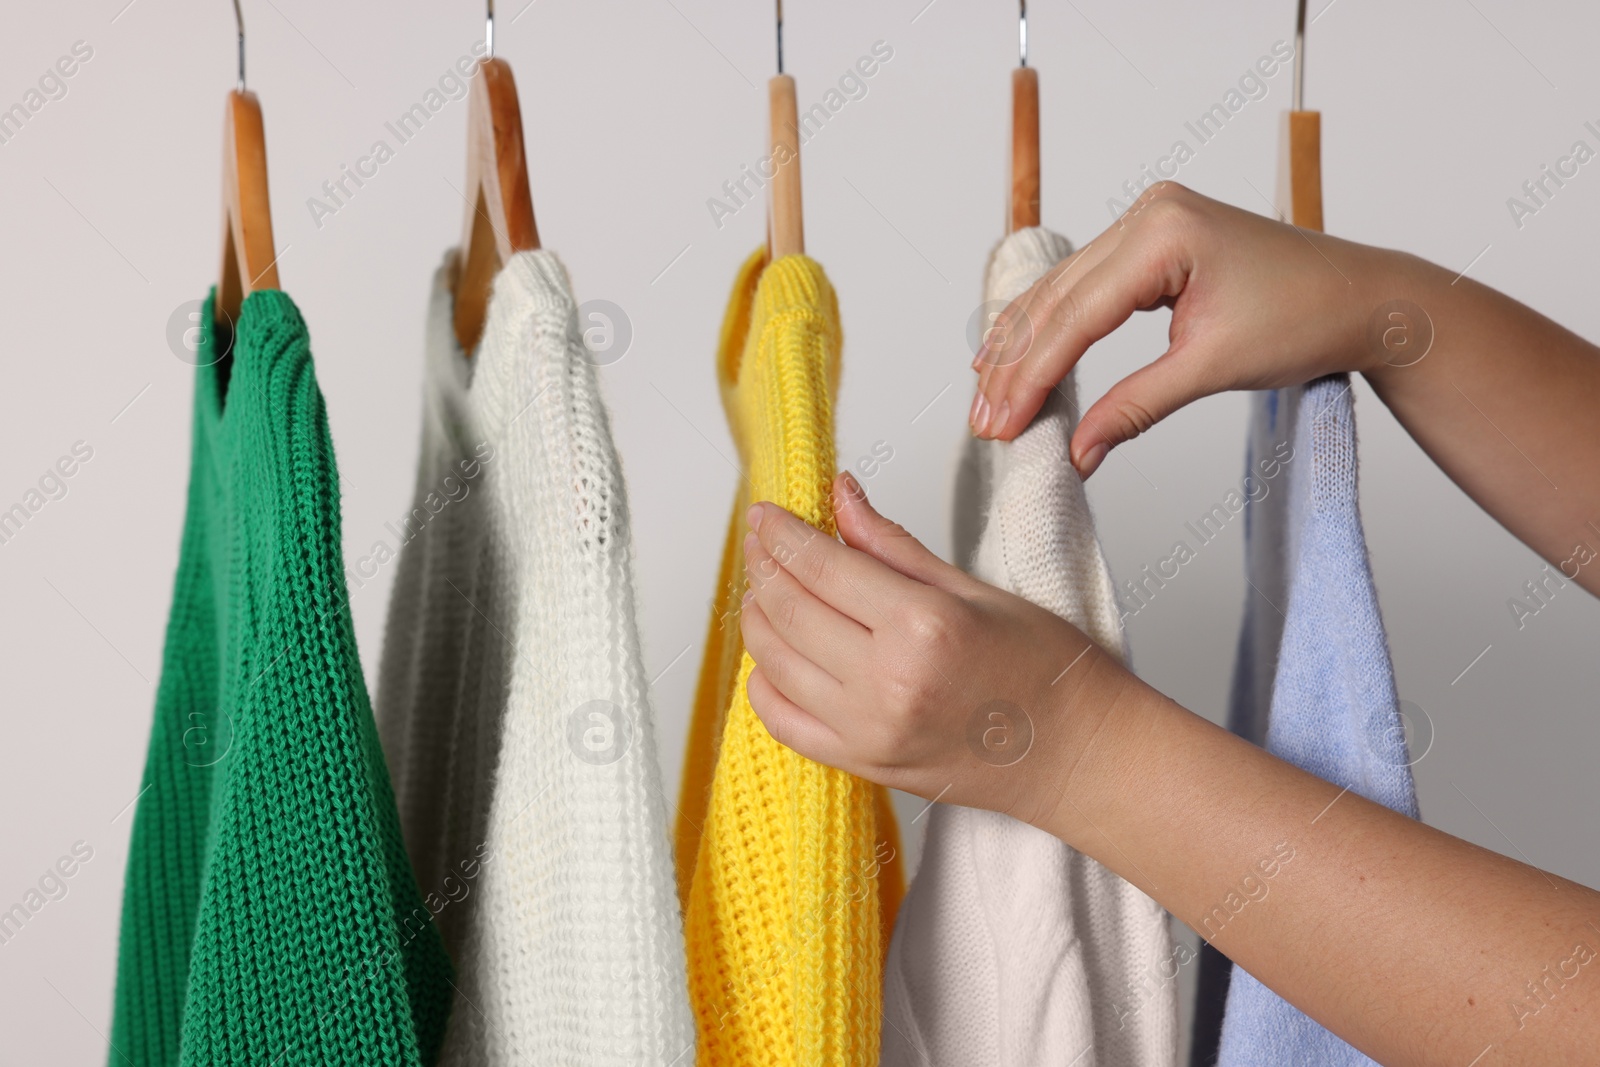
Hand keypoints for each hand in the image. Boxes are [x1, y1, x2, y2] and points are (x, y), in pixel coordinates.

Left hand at [738, 471, 1145, 832]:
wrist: (1079, 755)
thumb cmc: (1047, 670)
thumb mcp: (975, 589)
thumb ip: (893, 544)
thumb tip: (840, 497)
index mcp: (922, 626)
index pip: (822, 566)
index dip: (782, 534)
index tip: (765, 513)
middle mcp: (887, 682)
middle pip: (788, 610)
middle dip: (763, 566)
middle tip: (760, 541)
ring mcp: (869, 731)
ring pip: (773, 663)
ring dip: (757, 618)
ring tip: (765, 588)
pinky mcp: (863, 765)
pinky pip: (782, 722)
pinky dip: (763, 684)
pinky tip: (773, 656)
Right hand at [970, 181, 1426, 475]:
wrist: (1363, 298)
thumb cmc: (1308, 319)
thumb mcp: (1213, 369)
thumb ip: (1136, 407)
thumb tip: (1077, 453)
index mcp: (1164, 233)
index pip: (1076, 315)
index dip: (1033, 376)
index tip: (1002, 424)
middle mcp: (1148, 214)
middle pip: (1058, 301)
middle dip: (1017, 366)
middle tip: (985, 422)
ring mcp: (1148, 221)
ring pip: (1062, 292)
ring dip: (1023, 347)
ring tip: (987, 397)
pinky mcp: (1153, 240)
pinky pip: (1085, 286)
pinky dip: (1052, 325)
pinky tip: (1015, 351)